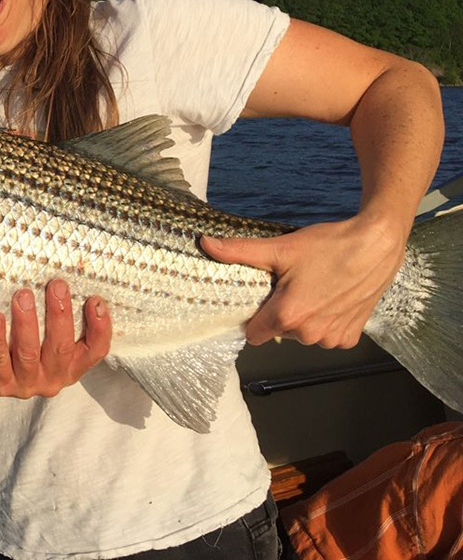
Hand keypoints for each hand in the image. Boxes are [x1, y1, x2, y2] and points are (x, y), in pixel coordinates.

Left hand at [0, 280, 111, 402]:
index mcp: (70, 365)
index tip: (95, 300)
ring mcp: (25, 384)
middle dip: (59, 315)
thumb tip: (61, 273)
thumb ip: (55, 315)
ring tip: (22, 295)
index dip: (100, 328)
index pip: (94, 350)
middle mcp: (52, 378)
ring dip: (27, 323)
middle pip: (61, 348)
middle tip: (56, 285)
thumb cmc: (17, 344)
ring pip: (29, 353)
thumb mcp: (43, 334)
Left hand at [201, 214, 406, 347]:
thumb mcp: (281, 248)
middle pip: (279, 331)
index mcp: (287, 316)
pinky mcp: (351, 337)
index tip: (261, 299)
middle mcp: (309, 334)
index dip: (254, 317)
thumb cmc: (329, 246)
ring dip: (305, 317)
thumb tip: (205, 243)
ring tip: (314, 289)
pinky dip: (327, 321)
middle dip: (280, 312)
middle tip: (292, 285)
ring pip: (303, 335)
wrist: (376, 244)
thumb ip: (240, 251)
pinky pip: (327, 335)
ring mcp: (332, 338)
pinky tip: (332, 298)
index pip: (253, 334)